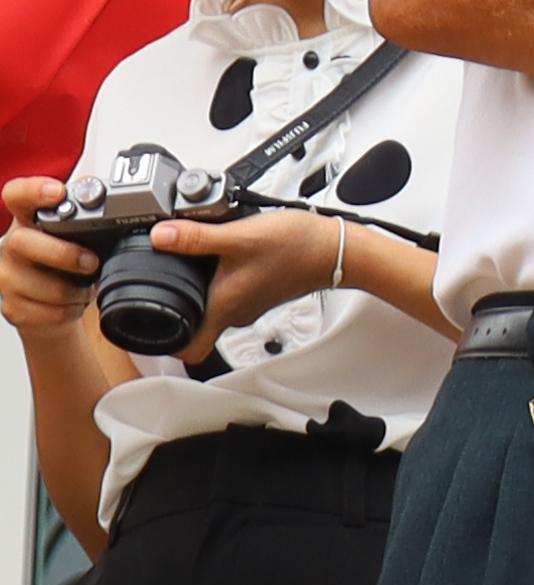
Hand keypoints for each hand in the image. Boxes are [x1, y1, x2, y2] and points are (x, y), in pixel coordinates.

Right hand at [0, 181, 84, 334]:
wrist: (58, 306)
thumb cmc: (74, 265)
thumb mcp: (84, 238)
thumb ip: (92, 222)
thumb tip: (123, 209)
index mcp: (29, 220)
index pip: (18, 195)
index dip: (33, 191)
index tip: (58, 192)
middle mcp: (12, 245)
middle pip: (21, 242)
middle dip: (63, 254)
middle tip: (92, 262)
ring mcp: (7, 276)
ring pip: (35, 283)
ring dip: (72, 290)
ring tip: (85, 287)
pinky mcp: (12, 306)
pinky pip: (42, 311)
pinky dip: (67, 310)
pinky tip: (72, 303)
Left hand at [156, 207, 353, 349]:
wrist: (339, 249)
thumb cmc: (299, 249)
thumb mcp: (240, 237)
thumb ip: (196, 237)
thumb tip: (159, 235)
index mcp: (224, 307)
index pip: (187, 349)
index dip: (162, 344)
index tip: (143, 325)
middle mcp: (235, 312)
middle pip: (194, 324)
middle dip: (174, 304)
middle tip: (160, 278)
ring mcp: (249, 303)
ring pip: (210, 306)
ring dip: (197, 287)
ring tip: (191, 259)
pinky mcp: (259, 290)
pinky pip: (227, 292)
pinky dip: (217, 277)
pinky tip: (222, 253)